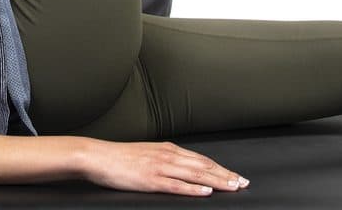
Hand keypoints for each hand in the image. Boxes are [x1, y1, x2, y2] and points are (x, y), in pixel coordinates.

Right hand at [81, 138, 248, 196]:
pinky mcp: (151, 180)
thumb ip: (165, 159)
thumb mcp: (147, 153)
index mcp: (167, 149)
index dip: (221, 168)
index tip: (236, 176)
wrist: (98, 156)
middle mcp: (167, 156)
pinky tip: (206, 192)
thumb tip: (182, 168)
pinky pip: (177, 186)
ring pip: (195, 175)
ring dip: (217, 181)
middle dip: (226, 175)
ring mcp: (160, 167)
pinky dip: (193, 189)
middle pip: (203, 166)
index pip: (201, 159)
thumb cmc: (120, 158)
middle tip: (243, 183)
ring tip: (233, 187)